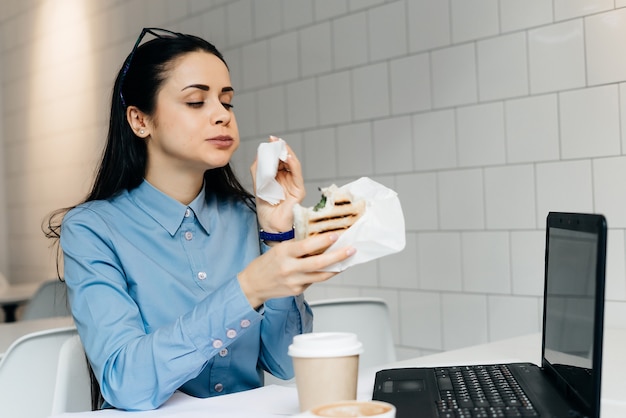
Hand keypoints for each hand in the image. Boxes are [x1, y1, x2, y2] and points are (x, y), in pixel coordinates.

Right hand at [238, 233, 355, 308]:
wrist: (253, 285)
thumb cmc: (266, 264)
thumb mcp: (279, 249)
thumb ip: (298, 246)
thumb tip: (320, 240)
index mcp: (284, 253)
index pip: (306, 246)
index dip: (323, 241)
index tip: (335, 236)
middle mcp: (289, 268)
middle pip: (319, 263)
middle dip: (338, 256)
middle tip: (351, 250)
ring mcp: (294, 281)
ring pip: (321, 275)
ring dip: (336, 267)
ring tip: (347, 259)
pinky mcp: (298, 290)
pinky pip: (314, 281)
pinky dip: (323, 273)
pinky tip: (330, 268)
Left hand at [250, 138, 304, 232]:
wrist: (271, 226)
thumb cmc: (266, 209)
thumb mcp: (258, 185)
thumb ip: (258, 170)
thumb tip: (260, 153)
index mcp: (279, 178)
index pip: (279, 160)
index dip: (275, 149)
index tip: (270, 139)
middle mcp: (289, 180)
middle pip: (287, 159)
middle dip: (280, 148)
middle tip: (274, 139)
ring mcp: (295, 184)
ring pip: (293, 164)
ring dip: (286, 152)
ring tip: (279, 144)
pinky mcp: (299, 190)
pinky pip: (297, 173)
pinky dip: (293, 163)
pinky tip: (287, 156)